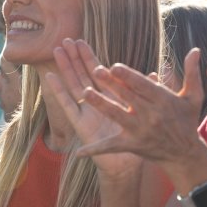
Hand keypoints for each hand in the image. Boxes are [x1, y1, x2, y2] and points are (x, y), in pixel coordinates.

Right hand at [44, 39, 143, 178]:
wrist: (127, 166)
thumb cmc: (137, 142)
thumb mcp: (145, 115)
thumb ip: (148, 94)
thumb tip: (156, 74)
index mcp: (110, 99)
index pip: (98, 73)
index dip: (89, 57)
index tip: (81, 41)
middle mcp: (95, 104)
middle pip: (82, 75)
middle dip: (75, 58)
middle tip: (67, 39)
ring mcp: (86, 112)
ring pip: (74, 85)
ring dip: (65, 68)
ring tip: (57, 50)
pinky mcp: (80, 124)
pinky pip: (68, 105)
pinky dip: (58, 91)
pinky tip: (50, 76)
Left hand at [49, 40, 206, 179]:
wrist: (185, 154)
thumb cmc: (187, 121)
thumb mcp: (193, 97)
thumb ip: (191, 73)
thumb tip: (196, 50)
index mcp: (164, 101)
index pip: (143, 86)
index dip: (129, 76)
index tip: (114, 66)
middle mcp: (151, 115)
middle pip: (128, 97)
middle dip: (111, 84)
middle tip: (95, 70)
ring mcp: (140, 131)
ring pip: (117, 115)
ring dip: (101, 104)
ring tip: (84, 93)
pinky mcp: (132, 145)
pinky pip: (112, 146)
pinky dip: (95, 149)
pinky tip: (79, 151)